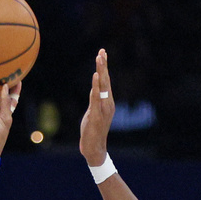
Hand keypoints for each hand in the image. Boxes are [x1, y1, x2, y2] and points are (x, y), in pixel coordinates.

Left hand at [78, 49, 115, 166]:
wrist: (94, 148)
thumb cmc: (93, 131)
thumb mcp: (93, 112)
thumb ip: (94, 100)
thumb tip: (94, 90)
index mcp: (107, 102)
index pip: (106, 81)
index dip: (104, 67)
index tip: (102, 53)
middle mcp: (108, 103)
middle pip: (106, 80)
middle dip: (103, 65)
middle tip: (102, 51)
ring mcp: (103, 109)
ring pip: (103, 86)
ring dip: (101, 71)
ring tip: (99, 58)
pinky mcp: (97, 114)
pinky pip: (96, 97)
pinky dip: (96, 86)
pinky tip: (96, 76)